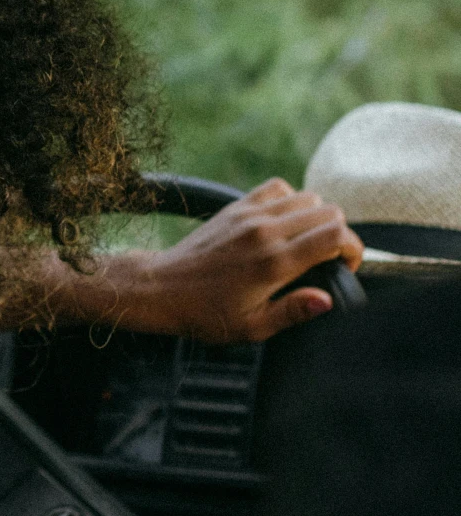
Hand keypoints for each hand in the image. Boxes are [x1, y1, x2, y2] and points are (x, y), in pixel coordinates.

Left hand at [88, 179, 363, 342]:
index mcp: (274, 263)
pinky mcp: (237, 206)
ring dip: (318, 217)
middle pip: (328, 211)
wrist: (162, 288)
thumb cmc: (207, 314)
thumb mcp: (252, 327)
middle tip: (328, 258)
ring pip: (308, 196)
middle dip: (340, 234)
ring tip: (308, 243)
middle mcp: (265, 232)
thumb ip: (293, 312)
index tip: (346, 266)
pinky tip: (285, 223)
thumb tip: (327, 299)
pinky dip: (291, 200)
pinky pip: (278, 187)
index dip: (353, 249)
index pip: (335, 235)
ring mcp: (250, 214)